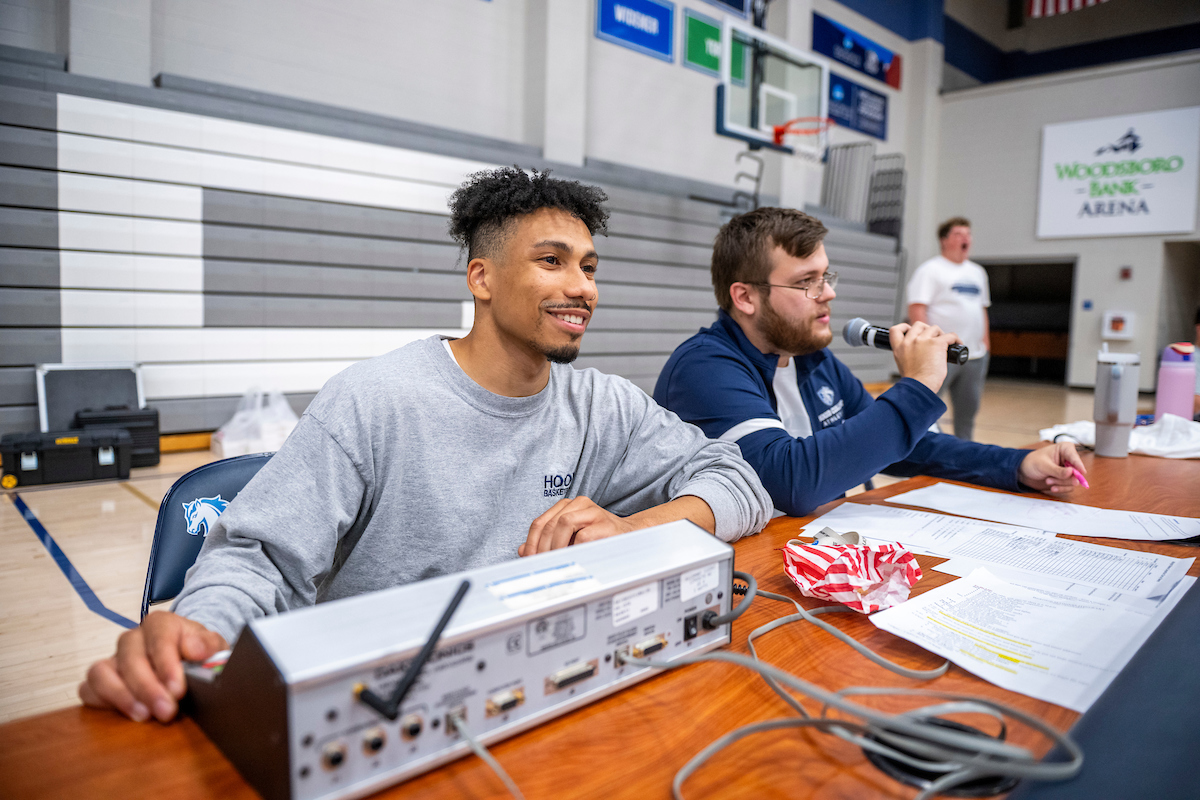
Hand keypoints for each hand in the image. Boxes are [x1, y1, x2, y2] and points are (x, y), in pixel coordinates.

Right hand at [79, 611, 226, 722]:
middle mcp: (133, 639)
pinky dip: (102, 702)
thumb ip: (208, 644)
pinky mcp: (101, 680)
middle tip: (166, 711)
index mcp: (161, 624)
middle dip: (148, 688)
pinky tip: (125, 714)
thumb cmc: (199, 654)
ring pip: (101, 672)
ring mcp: (114, 659)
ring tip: (143, 716)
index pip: (159, 637)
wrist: (188, 660)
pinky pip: (88, 689)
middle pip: (130, 658)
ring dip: (121, 696)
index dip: (166, 664)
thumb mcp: (213, 647)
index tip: (178, 689)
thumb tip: (195, 649)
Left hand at [519, 496, 635, 556]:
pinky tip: (573, 559)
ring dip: (556, 546)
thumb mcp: (569, 539)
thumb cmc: (598, 538)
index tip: (528, 560)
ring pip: (563, 523)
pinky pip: (583, 536)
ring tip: (555, 562)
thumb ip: (547, 542)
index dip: (531, 543)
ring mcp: (592, 511)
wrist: (629, 537)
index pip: (540, 522)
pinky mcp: (604, 523)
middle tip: (540, 565)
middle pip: (549, 523)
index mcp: (567, 506)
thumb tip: (523, 551)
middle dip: (541, 547)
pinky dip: (574, 549)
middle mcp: (578, 504)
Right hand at [889, 321, 961, 393]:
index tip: (911, 330)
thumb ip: (908, 354)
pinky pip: (950, 335)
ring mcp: (923, 341)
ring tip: (945, 344)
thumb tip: (919, 352)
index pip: (896, 330)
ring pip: (935, 328)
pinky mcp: (937, 344)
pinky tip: (958, 344)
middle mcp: (910, 341)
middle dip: (927, 329)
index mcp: (899, 348)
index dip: (905, 327)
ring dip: (940, 334)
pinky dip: (956, 339)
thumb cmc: (914, 381)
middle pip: (919, 325)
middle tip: (933, 338)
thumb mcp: (903, 365)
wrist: (920, 386)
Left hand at [1019, 442, 1086, 494]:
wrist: (1024, 472)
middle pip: (1077, 471)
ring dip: (1060, 483)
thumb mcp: (1044, 466)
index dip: (1079, 465)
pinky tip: (1052, 488)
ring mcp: (1068, 470)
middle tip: (1050, 480)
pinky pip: (1070, 487)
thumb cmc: (1032, 463)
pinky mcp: (1066, 479)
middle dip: (1064, 478)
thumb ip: (1058, 471)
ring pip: (1073, 480)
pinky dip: (1061, 488)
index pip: (1075, 457)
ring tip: (1047, 481)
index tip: (1082, 472)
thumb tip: (1072, 473)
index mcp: (1065, 449)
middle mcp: (1069, 459)